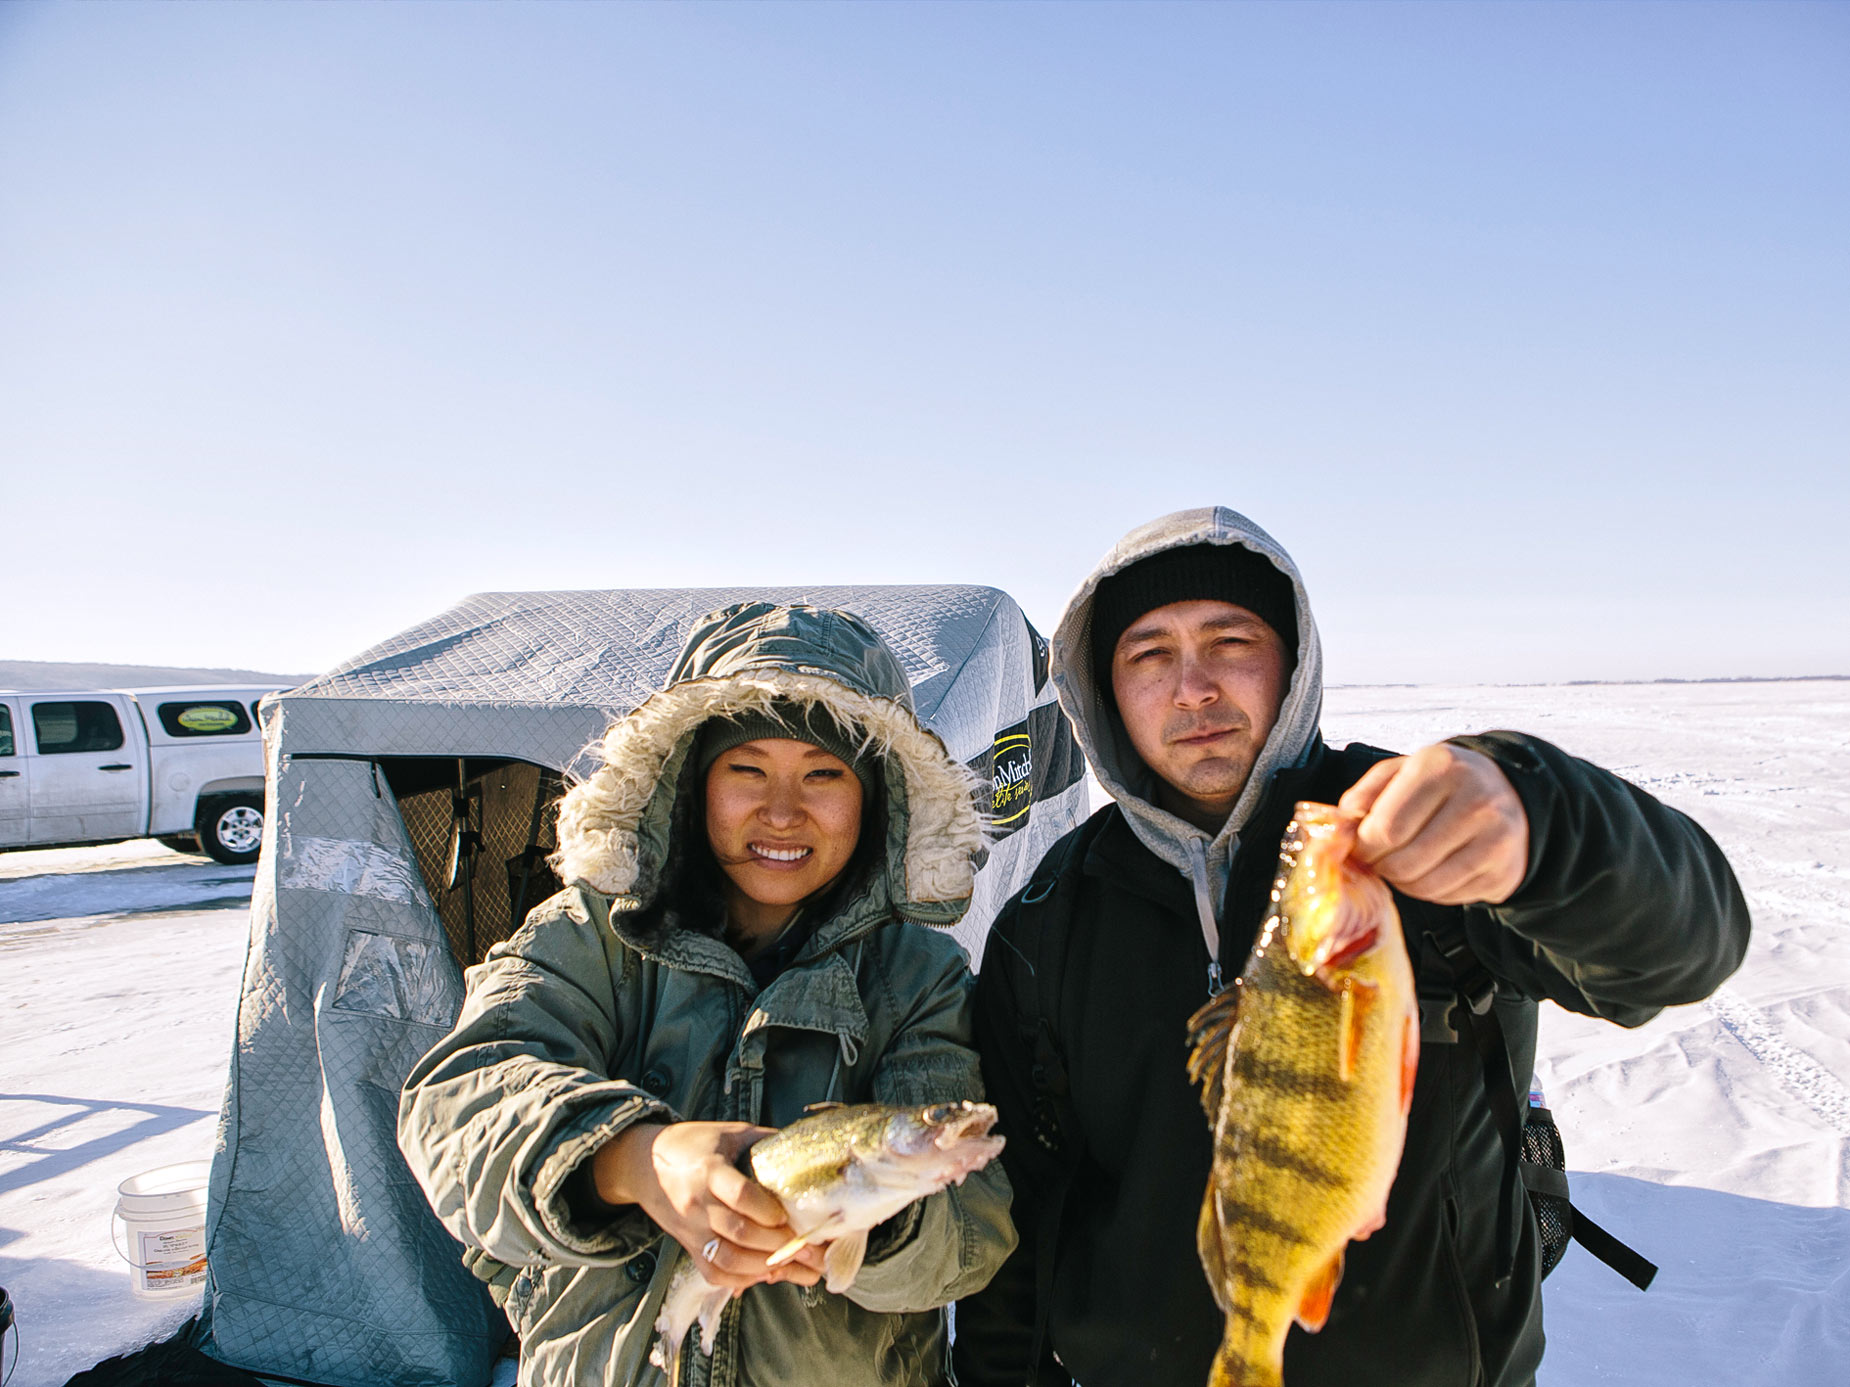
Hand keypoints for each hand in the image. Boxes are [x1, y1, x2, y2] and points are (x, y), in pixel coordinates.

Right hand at [591, 1121, 824, 1291]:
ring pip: (727, 1260)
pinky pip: (713, 1273)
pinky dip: (741, 1279)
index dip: (767, 1210)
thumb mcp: (730, 1132)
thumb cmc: (693, 1143)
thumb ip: (766, 1141)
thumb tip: (807, 1149)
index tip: (786, 1215)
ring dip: (764, 1266)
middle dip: (777, 1244)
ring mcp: (691, 1230)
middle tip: (807, 1247)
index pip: (740, 1196)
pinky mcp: (688, 1246)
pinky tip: (764, 1272)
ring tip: (793, 1263)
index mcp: (709, 1170)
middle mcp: (698, 1204)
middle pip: (739, 1233)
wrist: (644, 1162)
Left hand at [1337, 743, 1528, 905]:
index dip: (1364, 847)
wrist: (1509, 793)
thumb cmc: (1443, 783)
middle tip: (1378, 860)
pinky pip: (1447, 897)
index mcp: (1441, 769)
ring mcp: (1496, 840)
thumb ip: (1365, 794)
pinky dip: (1430, 891)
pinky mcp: (1504, 873)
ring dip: (1402, 882)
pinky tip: (1432, 869)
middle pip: (1403, 862)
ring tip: (1403, 864)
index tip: (1359, 848)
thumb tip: (1342, 827)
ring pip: (1424, 886)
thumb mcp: (1401, 771)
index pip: (1387, 828)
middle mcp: (1475, 802)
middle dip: (1380, 867)